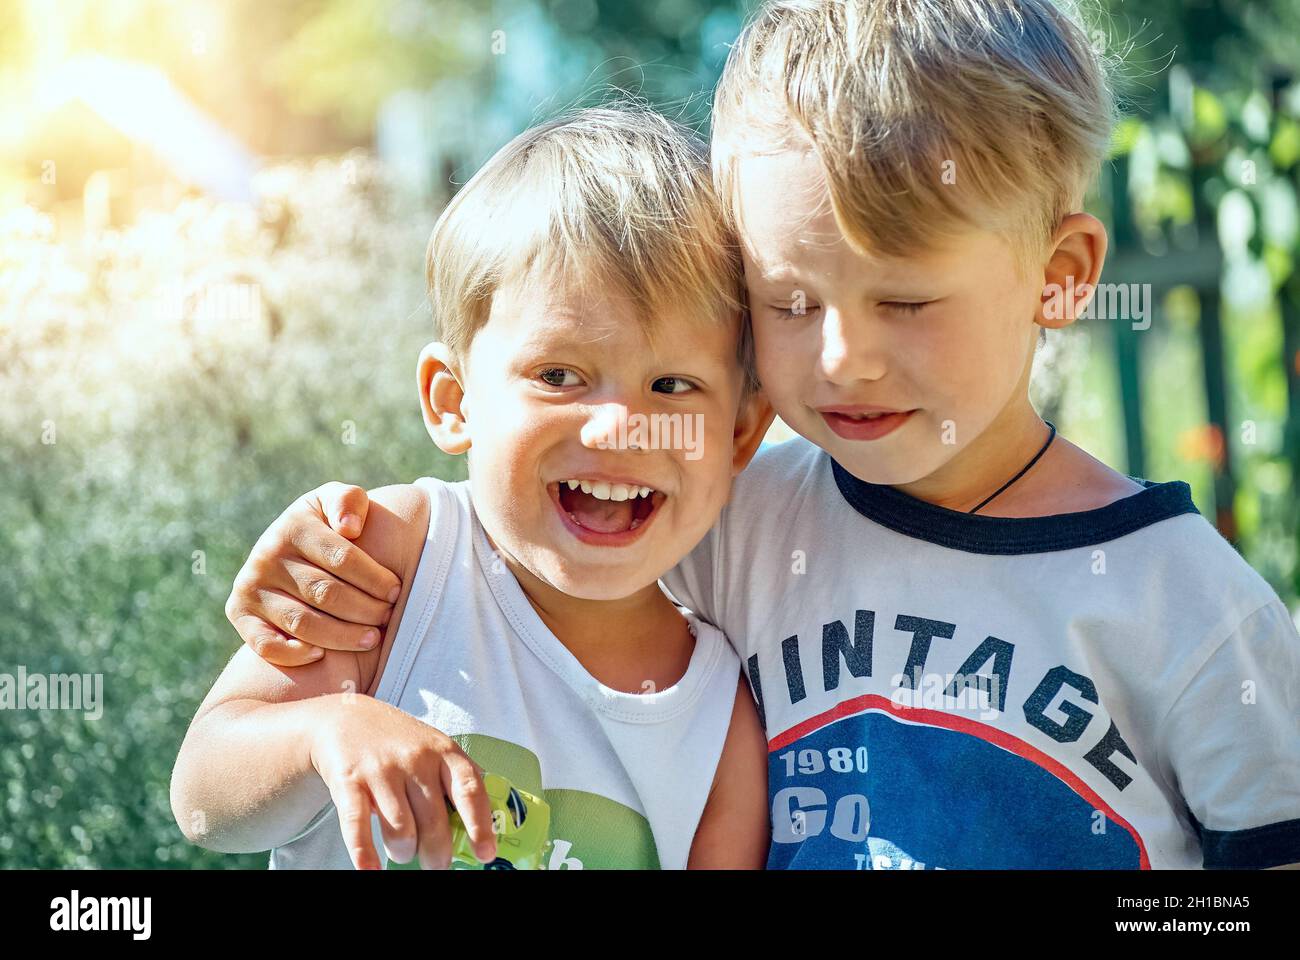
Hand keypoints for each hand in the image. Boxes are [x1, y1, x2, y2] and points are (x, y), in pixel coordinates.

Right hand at [226, 482, 396, 665]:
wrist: (288, 547)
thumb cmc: (326, 525)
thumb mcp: (336, 501)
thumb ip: (348, 502)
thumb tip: (350, 528)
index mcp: (294, 525)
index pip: (342, 558)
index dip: (374, 578)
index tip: (396, 591)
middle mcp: (266, 555)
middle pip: (325, 593)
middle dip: (364, 609)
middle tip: (388, 617)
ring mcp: (250, 586)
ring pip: (302, 622)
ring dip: (341, 636)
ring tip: (371, 638)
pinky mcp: (239, 612)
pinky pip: (264, 643)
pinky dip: (292, 654)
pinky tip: (321, 655)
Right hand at [310, 694, 497, 869]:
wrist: (346, 717)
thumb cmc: (398, 742)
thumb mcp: (434, 749)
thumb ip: (453, 782)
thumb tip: (476, 830)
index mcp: (444, 752)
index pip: (469, 790)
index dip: (480, 825)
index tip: (485, 853)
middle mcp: (415, 759)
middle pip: (434, 822)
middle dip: (437, 855)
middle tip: (437, 865)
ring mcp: (381, 770)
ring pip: (401, 830)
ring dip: (404, 852)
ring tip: (404, 853)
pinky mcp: (349, 781)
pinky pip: (357, 824)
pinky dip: (364, 852)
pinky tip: (369, 869)